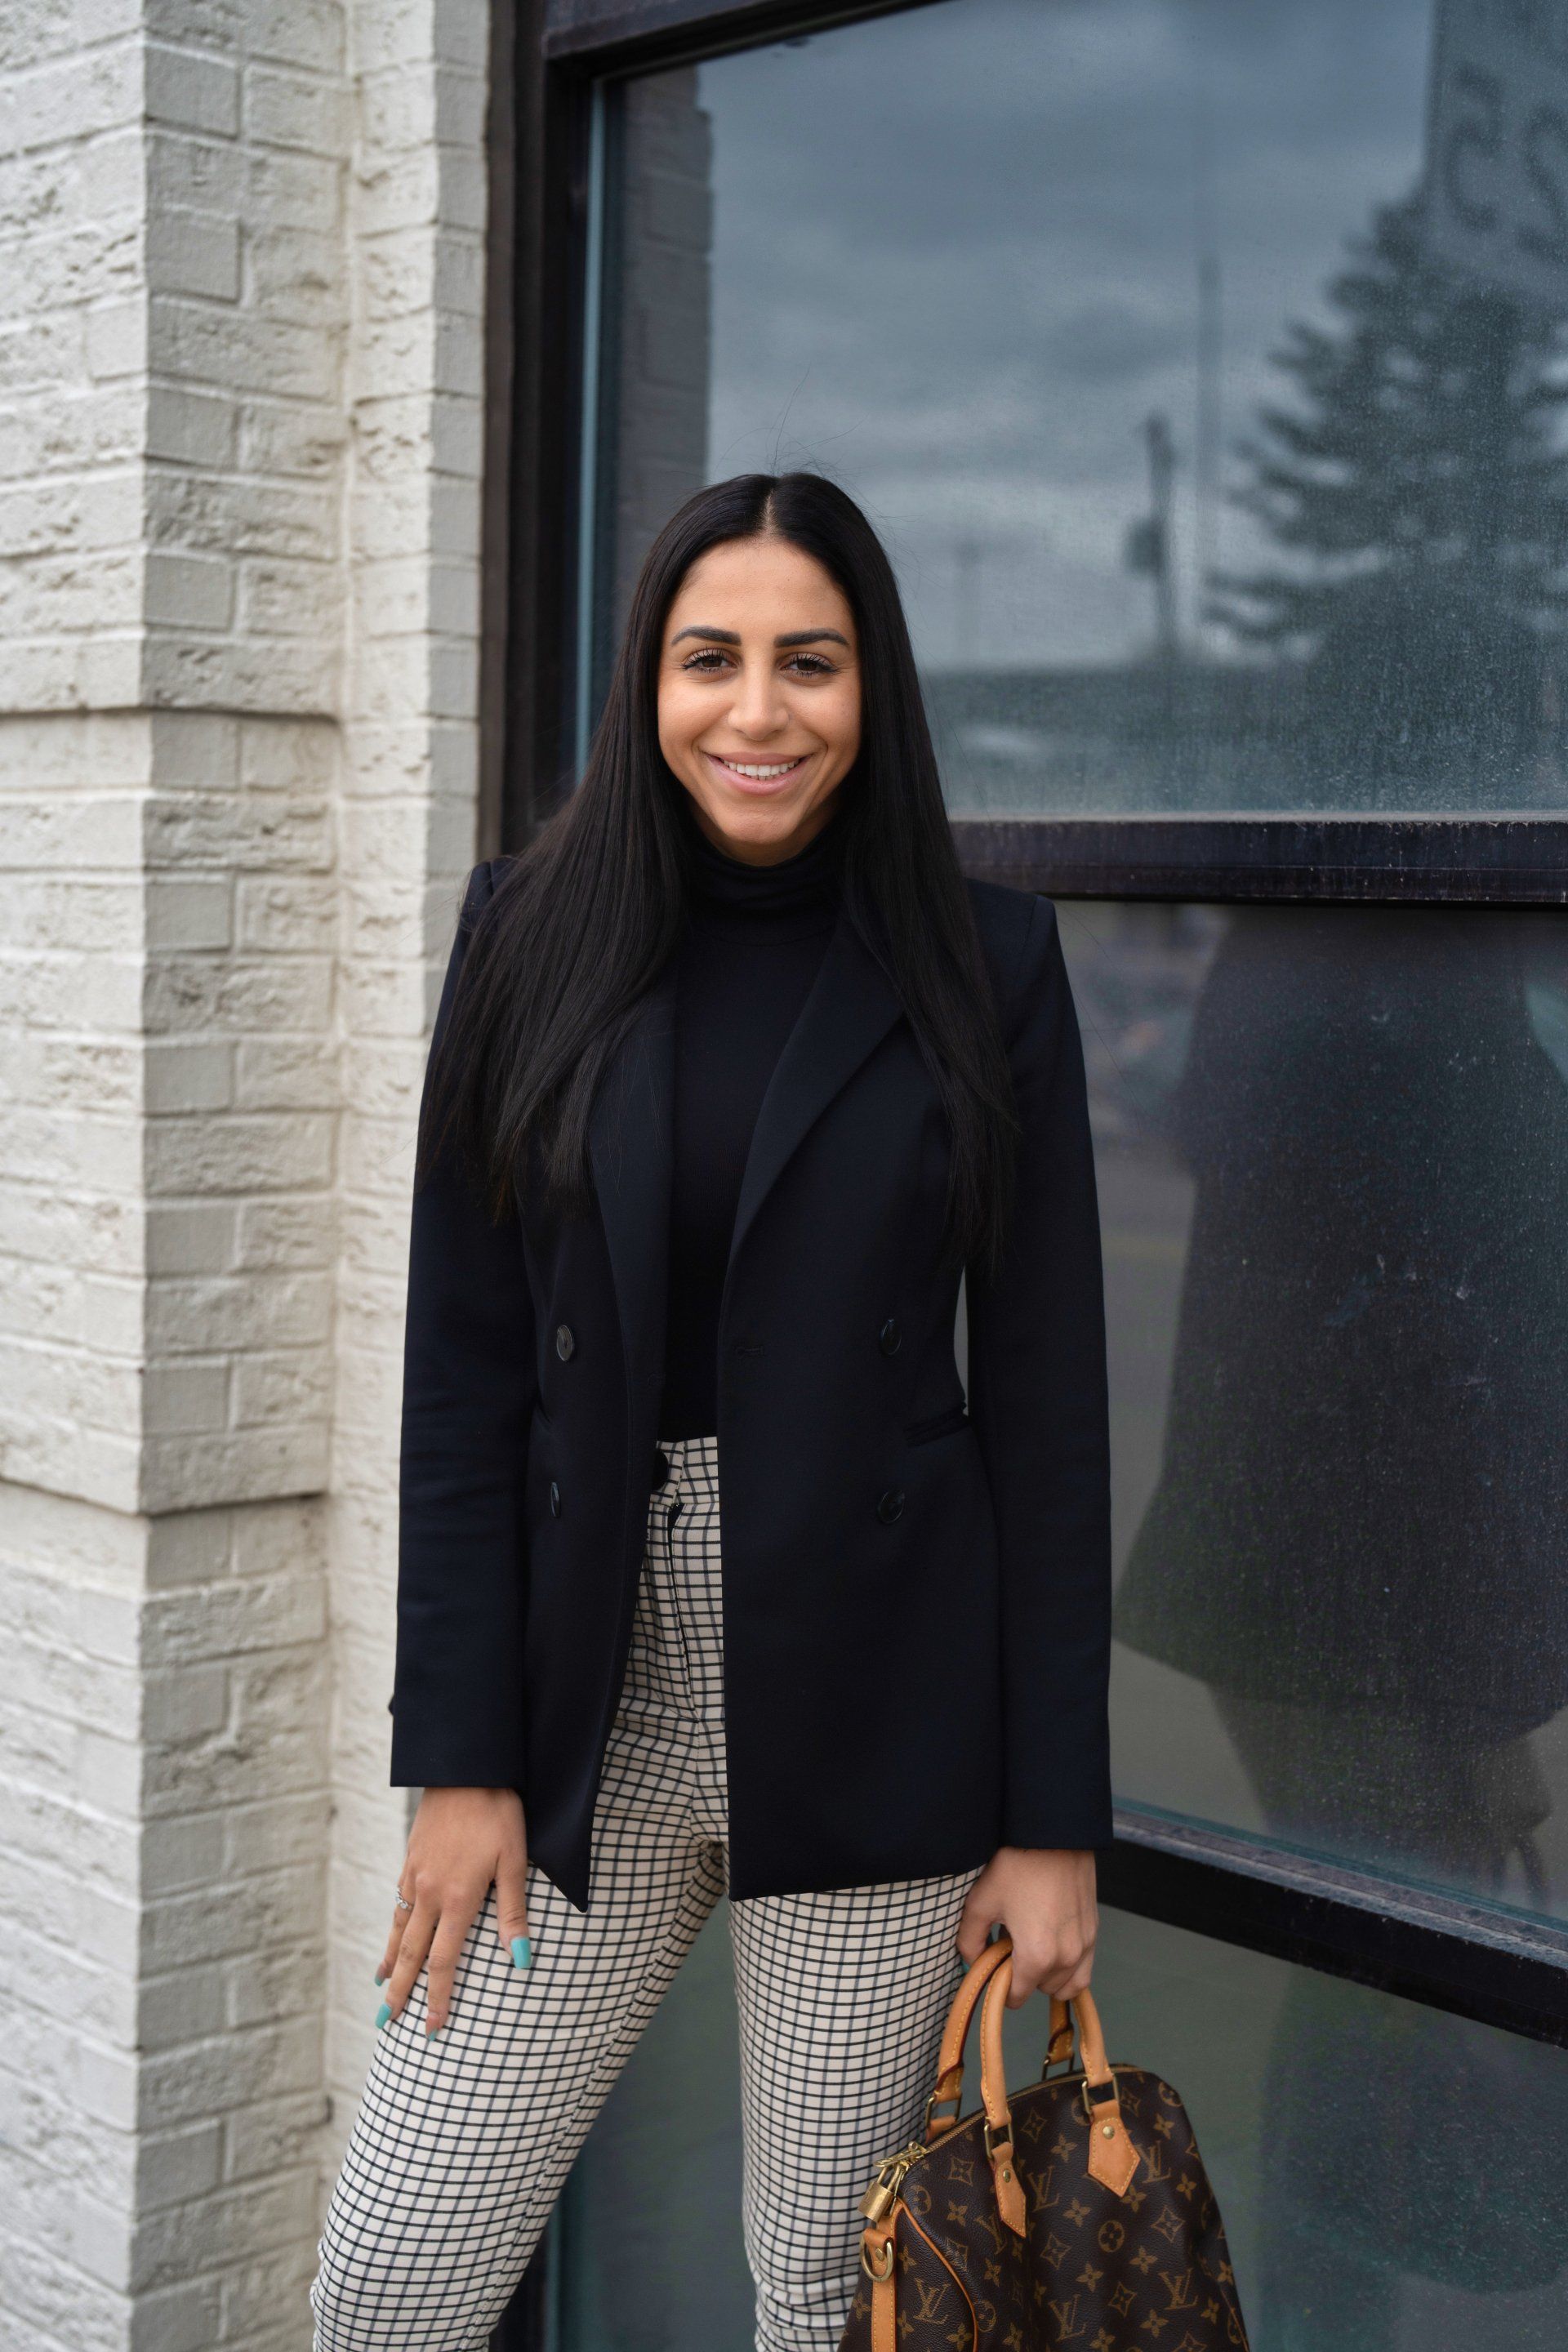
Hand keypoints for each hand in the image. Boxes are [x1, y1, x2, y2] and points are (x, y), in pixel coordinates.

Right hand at [378, 1786, 531, 2034]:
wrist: (466, 1768)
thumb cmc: (498, 1813)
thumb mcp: (514, 1861)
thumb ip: (513, 1913)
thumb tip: (521, 1960)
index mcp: (457, 1899)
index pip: (443, 1961)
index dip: (438, 1997)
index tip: (432, 2027)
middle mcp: (430, 1893)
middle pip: (411, 1953)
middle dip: (400, 1991)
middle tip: (385, 2023)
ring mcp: (415, 1875)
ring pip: (399, 1929)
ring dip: (391, 1961)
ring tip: (381, 1986)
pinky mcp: (411, 1858)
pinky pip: (398, 1902)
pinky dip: (393, 1926)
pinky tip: (394, 1932)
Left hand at [956, 1847, 1097, 2007]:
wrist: (1054, 1834)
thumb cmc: (1016, 1866)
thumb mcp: (980, 1902)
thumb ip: (969, 1942)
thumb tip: (971, 1964)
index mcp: (1037, 1956)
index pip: (1017, 1996)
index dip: (1000, 1987)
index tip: (992, 1969)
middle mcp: (1066, 1957)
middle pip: (1042, 1990)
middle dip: (1024, 1978)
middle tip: (1010, 1950)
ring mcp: (1085, 1945)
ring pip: (1067, 1985)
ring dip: (1049, 1978)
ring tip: (1032, 1949)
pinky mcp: (1094, 1930)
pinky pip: (1084, 1968)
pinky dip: (1070, 1969)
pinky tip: (1052, 1945)